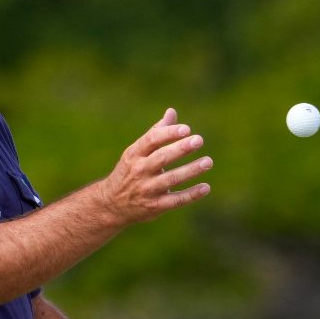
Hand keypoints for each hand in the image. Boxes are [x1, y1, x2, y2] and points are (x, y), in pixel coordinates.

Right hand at [97, 108, 212, 224]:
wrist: (112, 204)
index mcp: (134, 154)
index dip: (168, 133)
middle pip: (162, 158)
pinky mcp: (155, 206)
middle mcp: (139, 171)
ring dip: (190, 170)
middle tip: (199, 140)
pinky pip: (175, 200)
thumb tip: (171, 112)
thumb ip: (156, 133)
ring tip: (208, 162)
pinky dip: (191, 195)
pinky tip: (205, 187)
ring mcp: (147, 190)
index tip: (186, 129)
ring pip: (171, 179)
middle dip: (181, 149)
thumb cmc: (130, 171)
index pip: (151, 140)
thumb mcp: (136, 152)